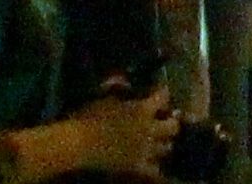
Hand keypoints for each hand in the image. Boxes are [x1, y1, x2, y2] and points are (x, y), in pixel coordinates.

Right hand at [55, 85, 178, 177]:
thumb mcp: (106, 98)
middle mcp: (149, 129)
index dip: (163, 94)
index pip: (163, 97)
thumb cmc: (89, 118)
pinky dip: (155, 168)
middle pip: (173, 126)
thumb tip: (125, 81)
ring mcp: (145, 150)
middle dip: (171, 122)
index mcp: (142, 109)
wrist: (78, 145)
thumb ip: (120, 88)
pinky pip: (156, 171)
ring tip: (156, 142)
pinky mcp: (137, 167)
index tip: (161, 93)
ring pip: (167, 147)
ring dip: (163, 143)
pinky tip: (152, 165)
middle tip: (164, 121)